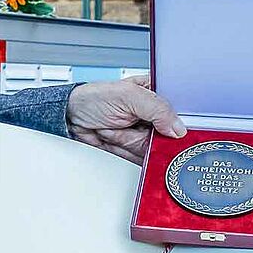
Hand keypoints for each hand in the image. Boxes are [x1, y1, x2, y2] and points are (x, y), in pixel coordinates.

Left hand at [66, 76, 184, 163]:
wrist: (71, 118)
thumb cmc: (94, 98)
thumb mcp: (127, 96)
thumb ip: (156, 108)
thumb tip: (177, 128)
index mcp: (156, 93)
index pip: (182, 108)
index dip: (180, 120)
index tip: (169, 125)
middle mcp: (154, 114)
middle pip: (171, 134)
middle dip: (149, 134)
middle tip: (131, 124)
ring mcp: (146, 133)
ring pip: (156, 149)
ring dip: (132, 141)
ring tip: (116, 126)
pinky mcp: (136, 148)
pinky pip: (143, 159)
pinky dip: (127, 151)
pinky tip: (115, 138)